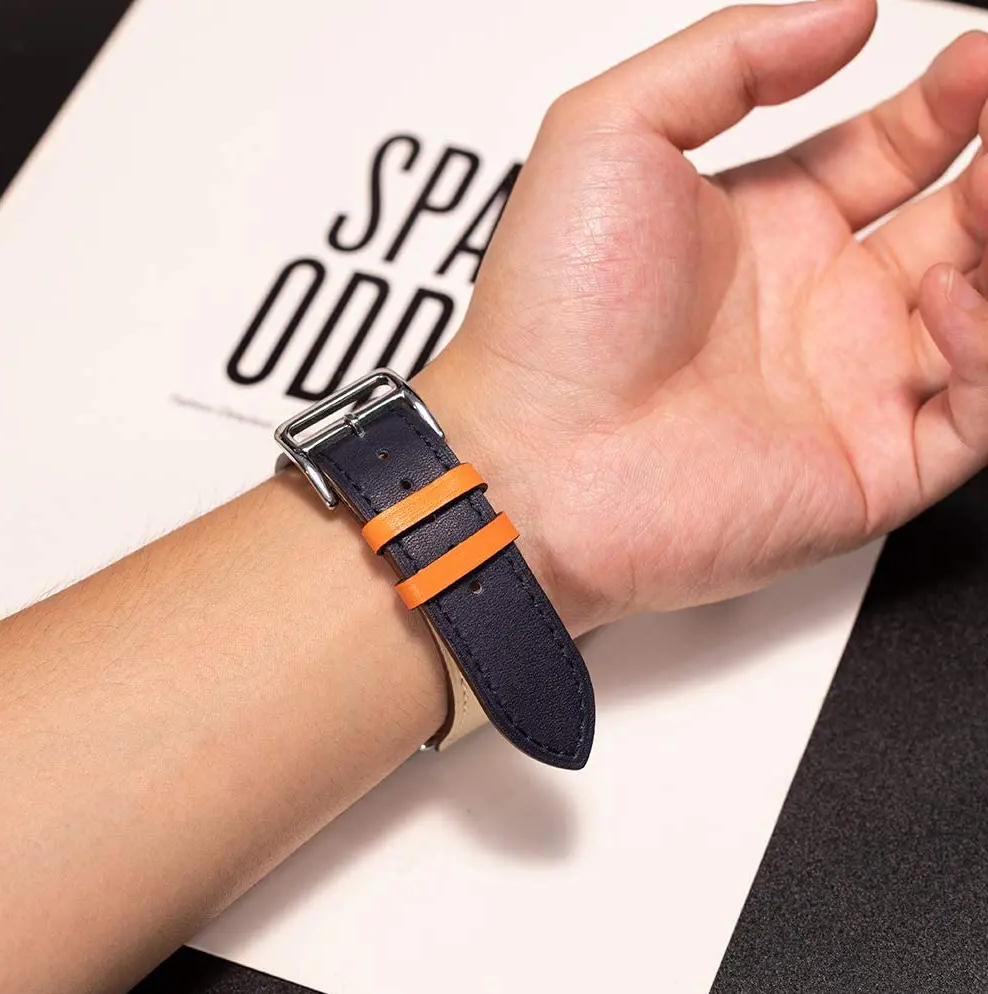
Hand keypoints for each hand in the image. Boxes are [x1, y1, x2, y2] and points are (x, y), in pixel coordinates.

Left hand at [418, 0, 987, 633]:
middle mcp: (811, 306)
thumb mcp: (610, 133)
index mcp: (762, 227)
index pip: (888, 150)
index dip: (948, 101)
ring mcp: (845, 387)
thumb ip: (725, 57)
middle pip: (954, 221)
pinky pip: (975, 409)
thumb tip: (840, 13)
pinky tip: (950, 292)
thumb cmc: (548, 316)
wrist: (532, 461)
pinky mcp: (869, 467)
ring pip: (980, 309)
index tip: (976, 60)